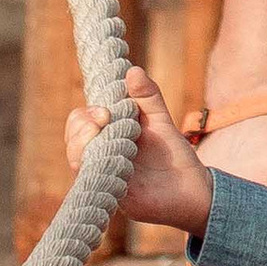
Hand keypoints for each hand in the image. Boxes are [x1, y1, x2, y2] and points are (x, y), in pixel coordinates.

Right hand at [69, 62, 212, 239]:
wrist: (193, 190)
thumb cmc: (174, 155)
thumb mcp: (161, 120)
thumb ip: (148, 96)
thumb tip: (132, 70)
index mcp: (110, 135)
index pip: (81, 122)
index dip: (85, 115)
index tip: (104, 111)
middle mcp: (102, 155)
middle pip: (73, 140)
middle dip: (80, 127)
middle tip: (103, 120)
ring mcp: (105, 175)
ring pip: (76, 161)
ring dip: (83, 147)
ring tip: (102, 139)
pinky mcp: (113, 195)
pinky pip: (93, 184)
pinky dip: (97, 170)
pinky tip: (112, 162)